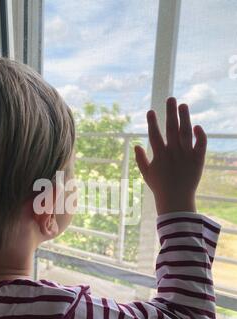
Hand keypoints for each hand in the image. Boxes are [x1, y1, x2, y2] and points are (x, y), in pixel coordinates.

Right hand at [135, 98, 206, 215]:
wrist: (176, 201)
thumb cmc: (160, 187)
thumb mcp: (146, 174)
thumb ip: (140, 159)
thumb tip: (136, 144)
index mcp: (159, 155)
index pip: (154, 135)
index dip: (152, 122)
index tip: (150, 111)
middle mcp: (172, 153)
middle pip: (171, 128)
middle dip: (170, 112)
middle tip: (171, 98)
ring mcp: (186, 155)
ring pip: (186, 132)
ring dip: (185, 117)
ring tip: (183, 105)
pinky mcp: (198, 160)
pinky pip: (200, 144)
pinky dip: (199, 134)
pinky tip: (196, 126)